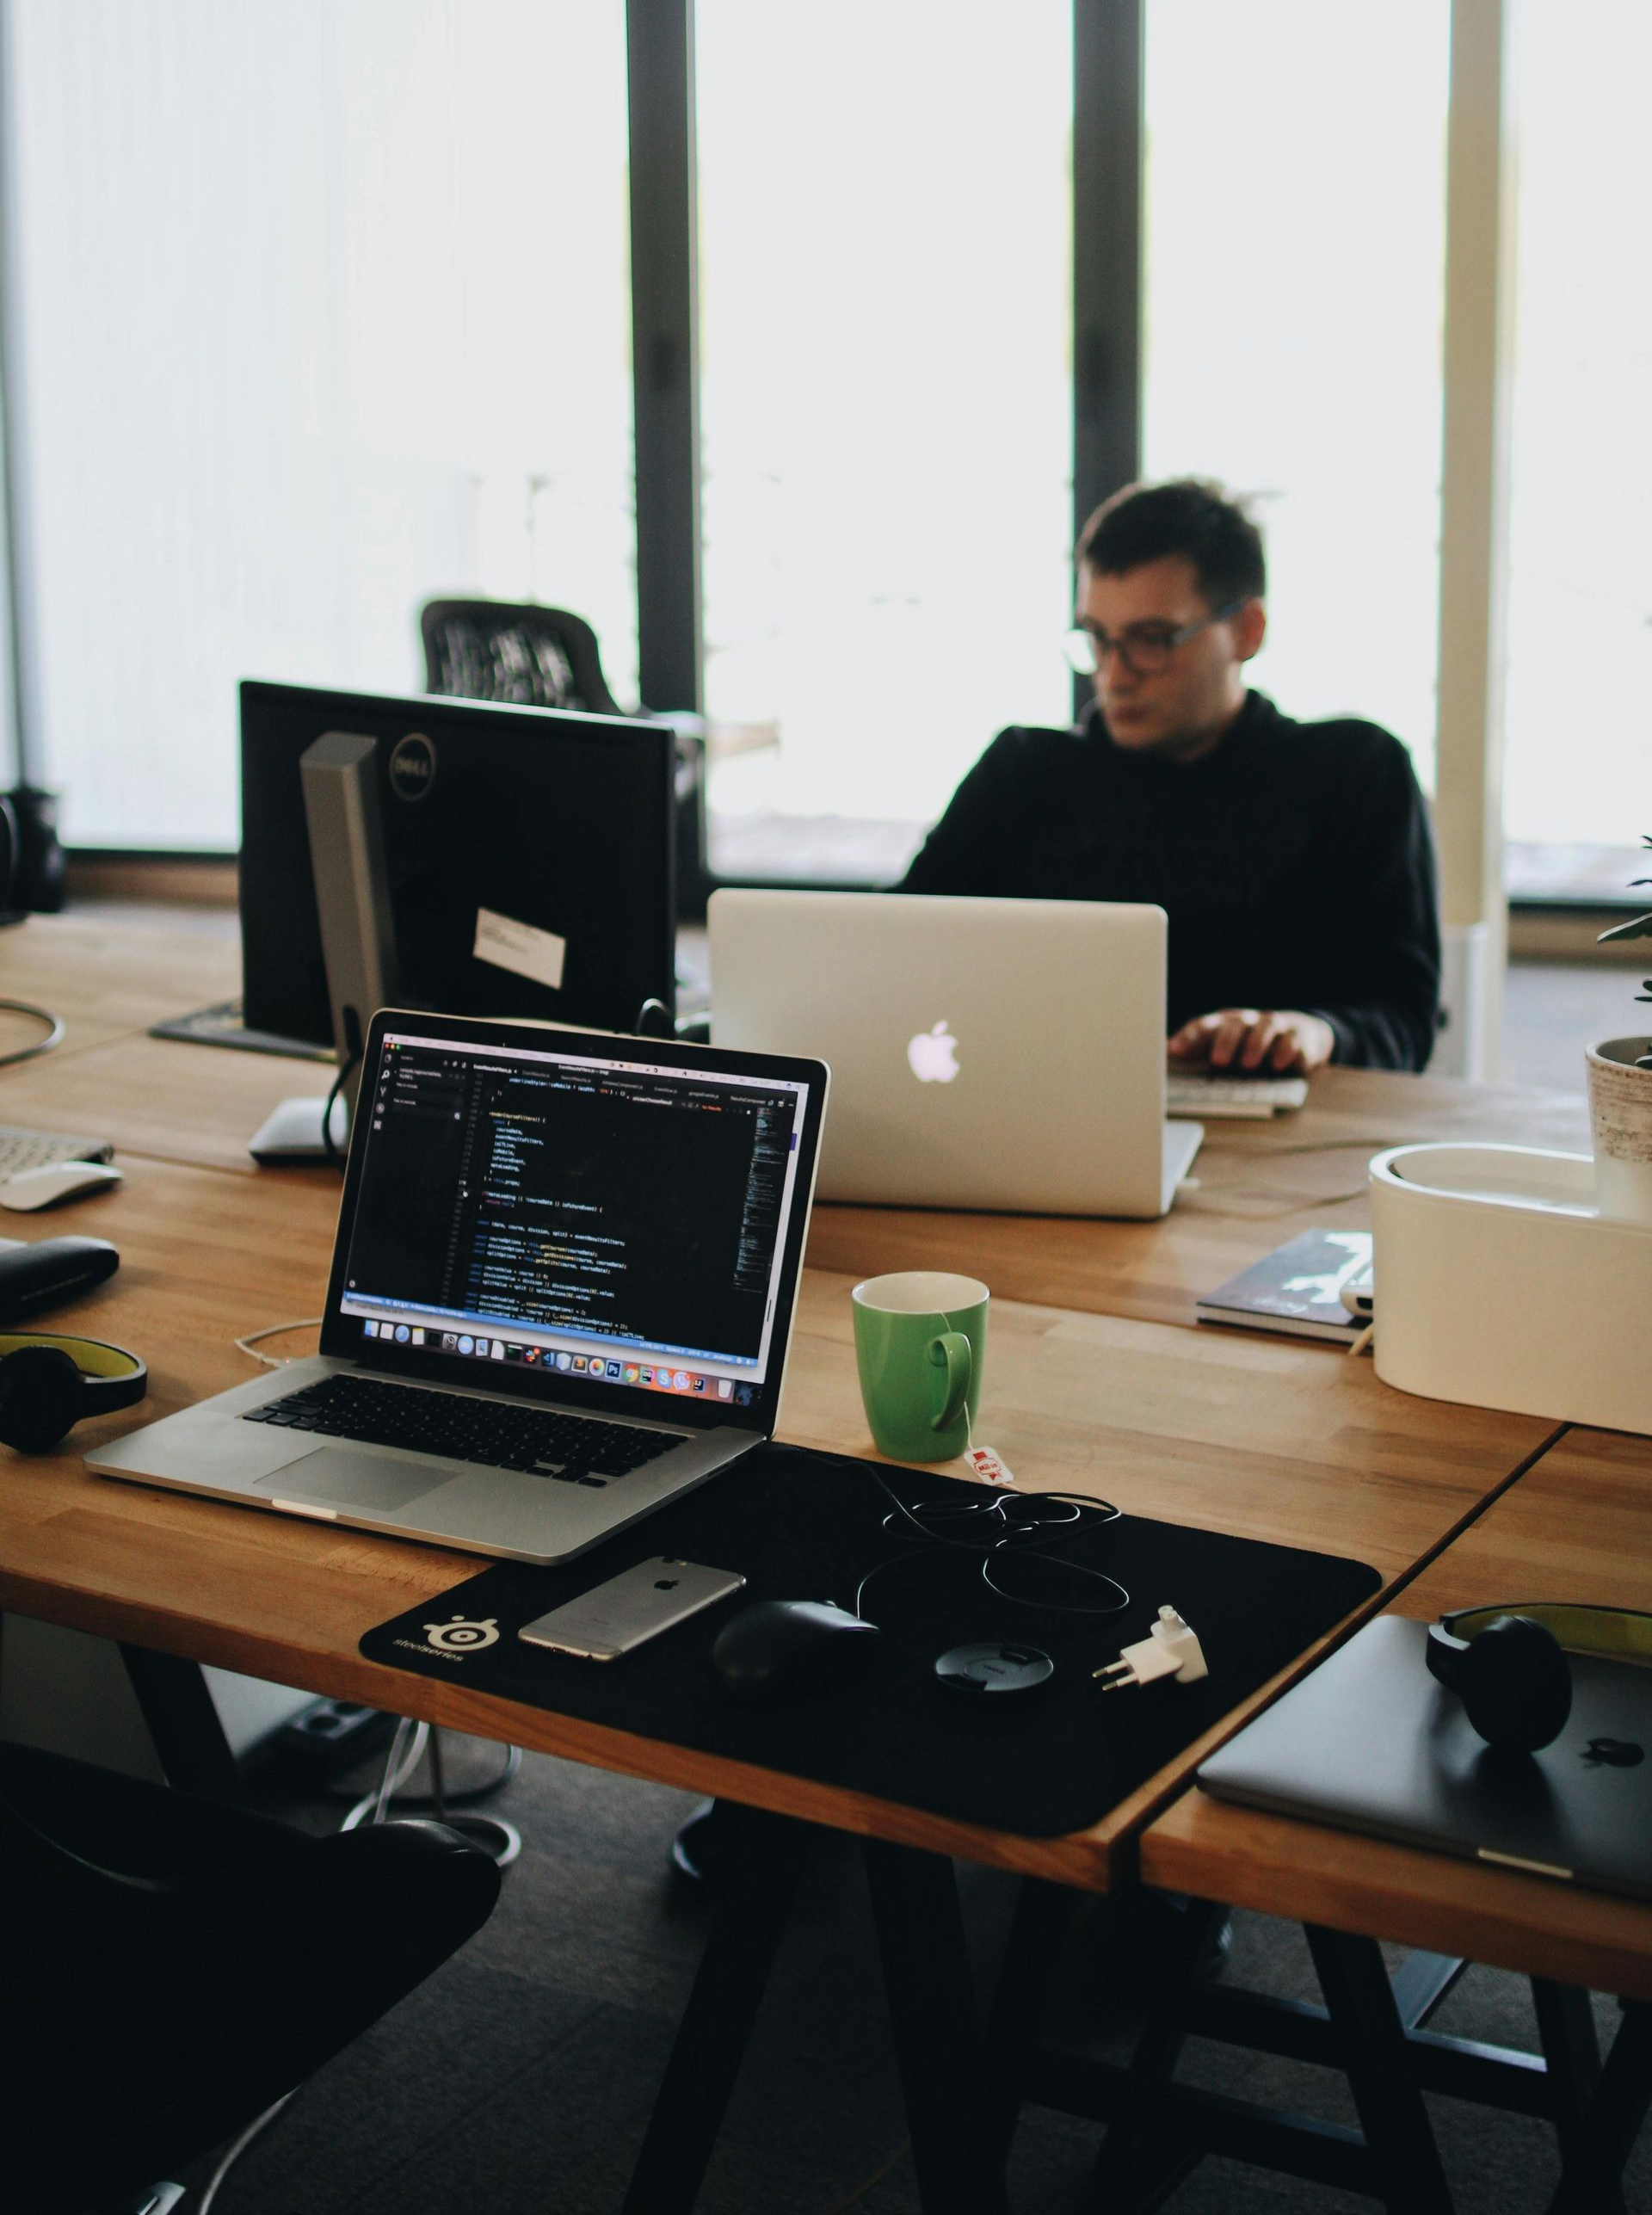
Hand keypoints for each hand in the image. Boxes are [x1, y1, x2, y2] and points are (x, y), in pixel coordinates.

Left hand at [1166, 1008, 1335, 1075]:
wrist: (1299, 1035)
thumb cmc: (1250, 1044)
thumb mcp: (1222, 1046)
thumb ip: (1194, 1049)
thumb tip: (1160, 1049)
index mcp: (1225, 1024)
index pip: (1204, 1025)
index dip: (1188, 1037)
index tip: (1172, 1050)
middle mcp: (1248, 1021)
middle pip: (1235, 1024)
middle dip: (1226, 1041)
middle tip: (1219, 1061)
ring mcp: (1274, 1026)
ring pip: (1266, 1027)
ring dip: (1256, 1044)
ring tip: (1248, 1064)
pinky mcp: (1298, 1035)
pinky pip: (1293, 1039)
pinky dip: (1287, 1050)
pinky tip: (1279, 1064)